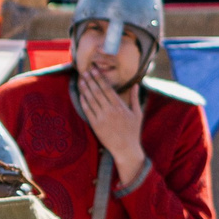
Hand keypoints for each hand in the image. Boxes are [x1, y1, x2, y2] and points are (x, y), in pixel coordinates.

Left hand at [75, 70, 145, 184]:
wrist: (126, 149)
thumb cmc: (133, 131)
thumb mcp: (137, 113)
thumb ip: (135, 98)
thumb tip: (135, 84)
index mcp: (120, 106)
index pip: (107, 88)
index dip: (99, 78)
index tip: (94, 70)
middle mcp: (110, 110)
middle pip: (97, 92)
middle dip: (90, 80)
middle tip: (85, 71)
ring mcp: (102, 118)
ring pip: (91, 100)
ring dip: (85, 89)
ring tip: (81, 80)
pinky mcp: (96, 125)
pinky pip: (87, 111)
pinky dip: (83, 102)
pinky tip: (81, 95)